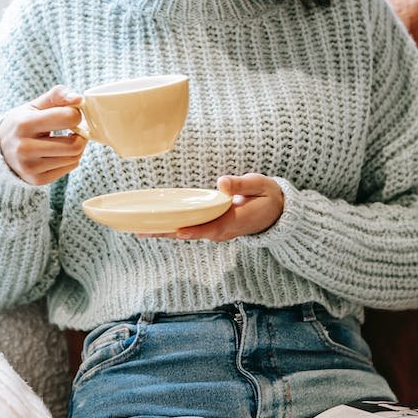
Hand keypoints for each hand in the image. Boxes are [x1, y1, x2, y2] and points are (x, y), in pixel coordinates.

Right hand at [0, 85, 86, 184]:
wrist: (0, 150)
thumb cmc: (22, 123)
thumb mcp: (35, 105)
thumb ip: (58, 95)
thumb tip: (79, 99)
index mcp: (24, 124)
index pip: (68, 118)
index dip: (76, 114)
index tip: (70, 114)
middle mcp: (24, 148)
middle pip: (74, 145)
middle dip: (81, 135)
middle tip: (75, 129)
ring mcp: (30, 167)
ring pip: (74, 158)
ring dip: (77, 147)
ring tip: (66, 140)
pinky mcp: (36, 179)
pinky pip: (69, 168)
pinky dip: (70, 159)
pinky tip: (59, 152)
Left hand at [140, 173, 283, 241]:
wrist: (277, 213)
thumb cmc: (268, 196)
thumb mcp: (260, 186)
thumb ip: (241, 185)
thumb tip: (221, 183)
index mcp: (236, 220)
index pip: (212, 228)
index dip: (195, 230)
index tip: (177, 231)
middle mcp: (223, 230)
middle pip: (191, 234)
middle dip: (167, 233)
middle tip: (141, 231)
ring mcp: (217, 231)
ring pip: (187, 233)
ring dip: (164, 232)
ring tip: (139, 230)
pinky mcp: (212, 228)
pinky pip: (190, 229)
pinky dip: (172, 227)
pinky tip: (154, 224)